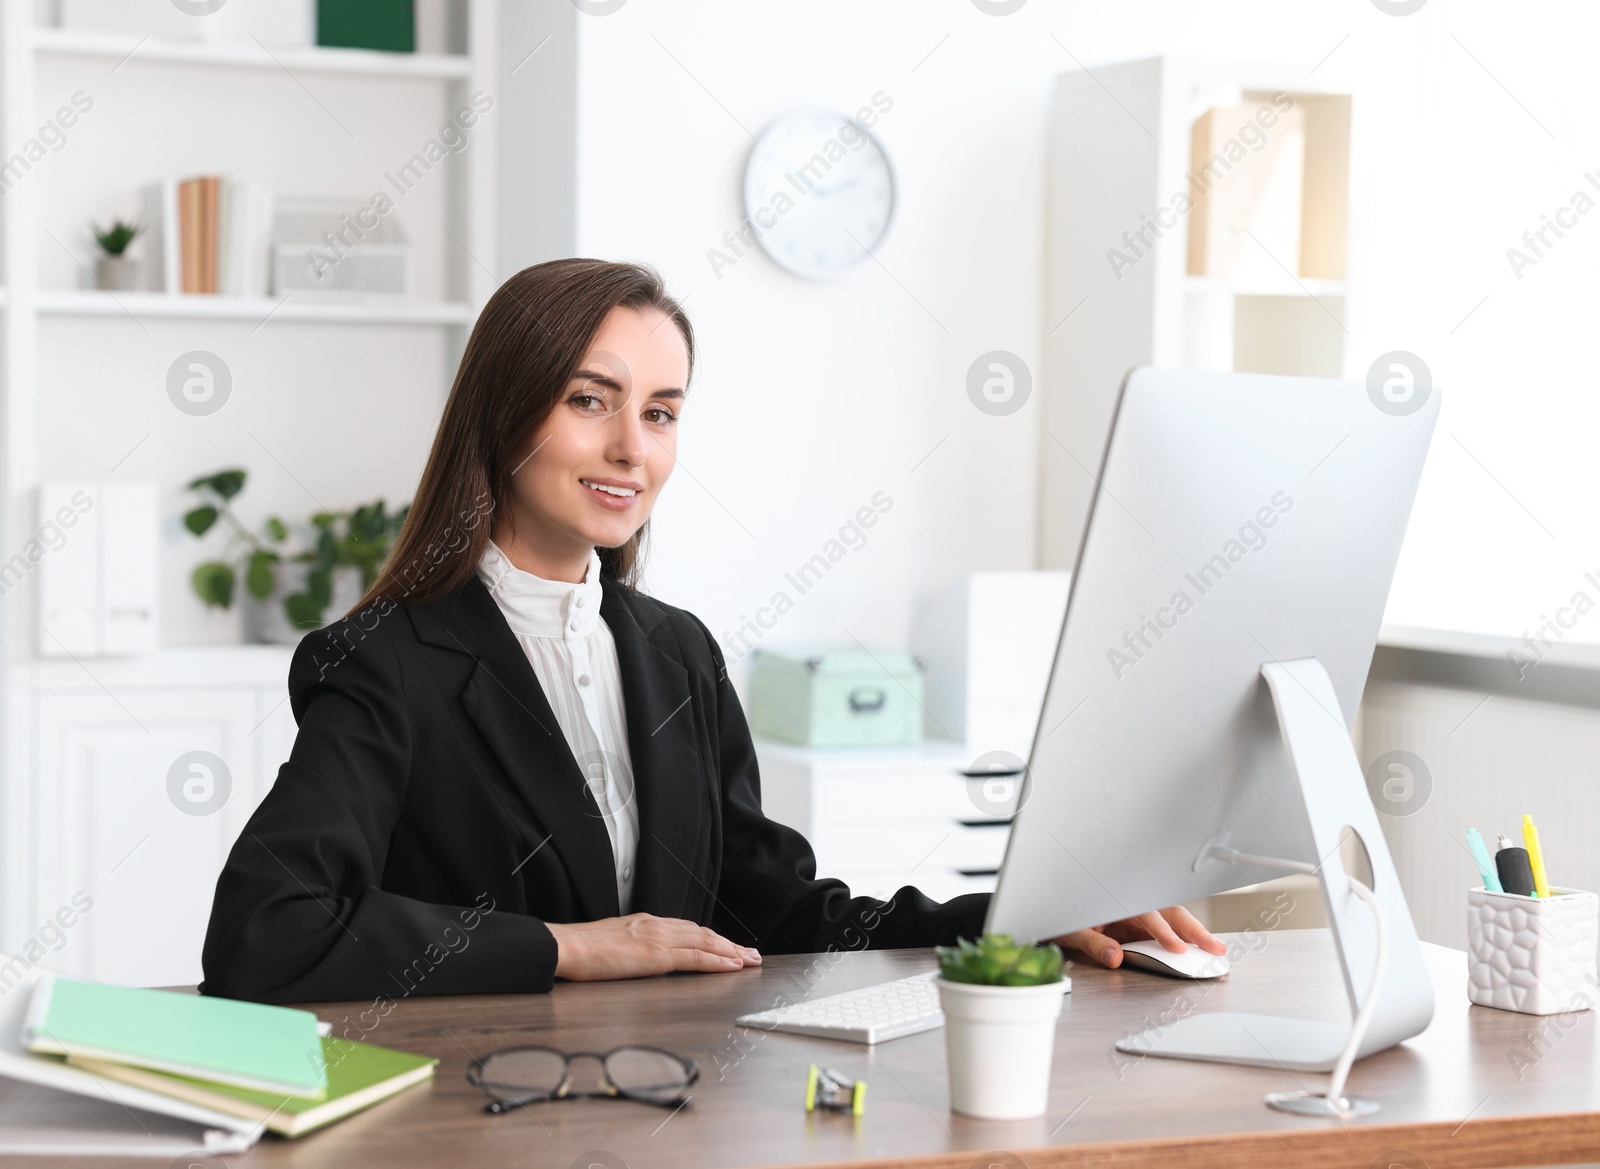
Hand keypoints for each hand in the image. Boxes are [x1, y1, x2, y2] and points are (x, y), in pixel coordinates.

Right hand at [545, 913, 761, 980]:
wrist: (567, 946)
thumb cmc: (581, 949)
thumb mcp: (612, 941)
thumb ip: (631, 944)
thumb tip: (639, 955)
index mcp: (646, 922)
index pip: (687, 929)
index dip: (711, 938)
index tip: (727, 946)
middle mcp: (657, 926)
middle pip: (703, 933)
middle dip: (729, 944)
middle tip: (751, 954)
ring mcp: (659, 938)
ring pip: (706, 942)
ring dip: (731, 951)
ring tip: (750, 960)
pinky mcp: (657, 955)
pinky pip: (696, 957)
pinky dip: (718, 961)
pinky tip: (733, 966)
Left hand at [1046, 906, 1224, 968]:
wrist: (1054, 907)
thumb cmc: (1063, 915)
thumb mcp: (1072, 930)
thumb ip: (1093, 943)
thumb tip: (1114, 957)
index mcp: (1117, 899)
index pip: (1147, 914)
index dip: (1163, 932)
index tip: (1177, 949)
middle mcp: (1133, 903)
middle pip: (1169, 912)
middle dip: (1193, 930)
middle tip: (1215, 949)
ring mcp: (1138, 913)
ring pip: (1173, 918)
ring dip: (1194, 933)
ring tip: (1216, 950)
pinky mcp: (1140, 924)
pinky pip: (1166, 928)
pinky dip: (1184, 938)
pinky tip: (1199, 949)